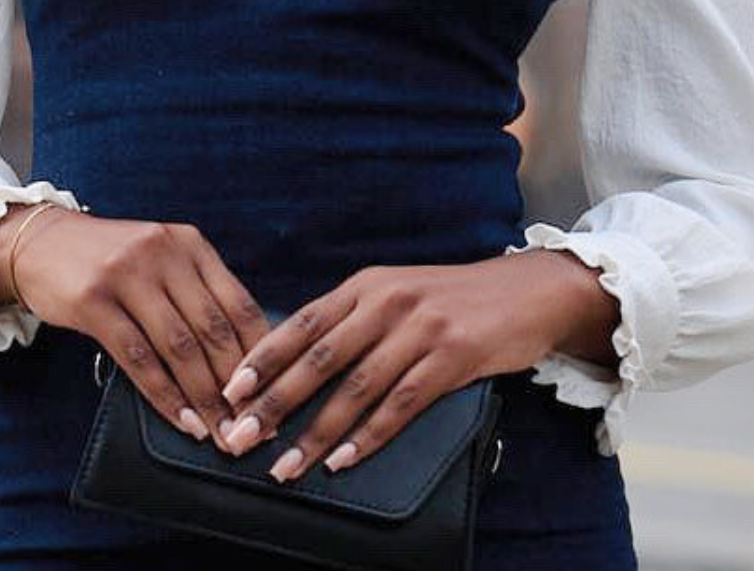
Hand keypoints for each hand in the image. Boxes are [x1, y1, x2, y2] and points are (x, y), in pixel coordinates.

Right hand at [8, 209, 271, 451]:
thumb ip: (196, 295)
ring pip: (180, 347)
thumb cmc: (110, 262)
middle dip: (237, 386)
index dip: (261, 355)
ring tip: (221, 435)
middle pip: (213, 328)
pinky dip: (165, 396)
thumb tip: (242, 361)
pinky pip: (138, 358)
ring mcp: (127, 274)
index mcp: (189, 244)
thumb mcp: (160, 261)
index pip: (238, 304)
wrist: (41, 242)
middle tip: (252, 428)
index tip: (274, 396)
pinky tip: (184, 422)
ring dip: (205, 399)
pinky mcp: (94, 300)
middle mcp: (164, 252)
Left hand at [216, 251, 618, 482]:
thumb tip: (294, 362)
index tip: (229, 391)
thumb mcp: (395, 294)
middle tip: (240, 437)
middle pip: (319, 359)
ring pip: (354, 390)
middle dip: (274, 403)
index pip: (302, 323)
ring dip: (315, 434)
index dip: (263, 358)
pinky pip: (400, 406)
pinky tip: (341, 461)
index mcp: (366, 285)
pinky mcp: (451, 358)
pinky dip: (367, 438)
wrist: (524, 291)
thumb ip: (352, 321)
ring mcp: (419, 330)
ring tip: (284, 467)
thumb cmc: (450, 299)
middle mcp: (387, 303)